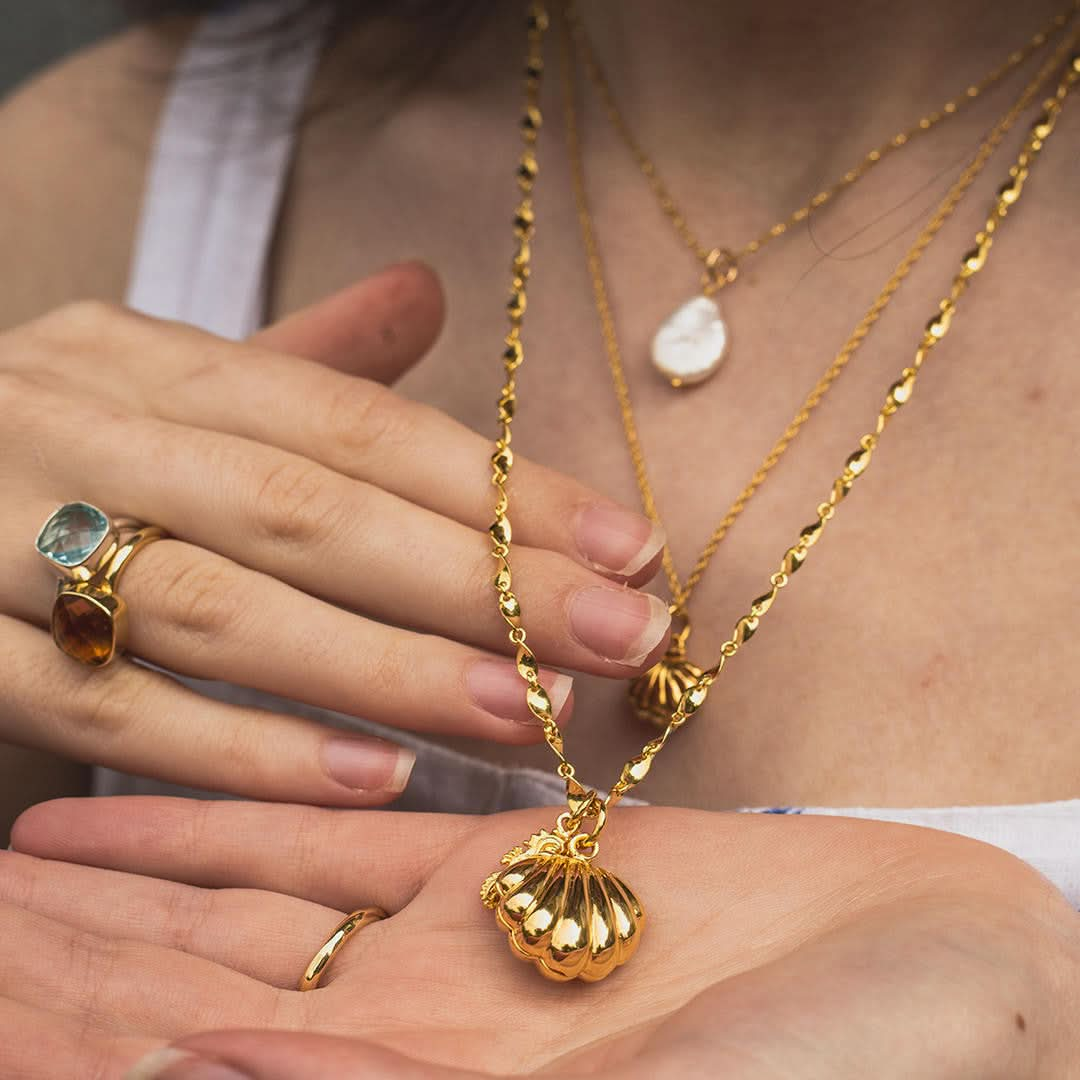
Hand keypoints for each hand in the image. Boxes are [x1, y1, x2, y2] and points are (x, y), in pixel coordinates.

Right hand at [0, 264, 667, 803]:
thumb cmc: (44, 446)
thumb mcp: (159, 383)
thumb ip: (294, 362)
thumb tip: (424, 291)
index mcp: (146, 359)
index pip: (359, 422)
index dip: (503, 487)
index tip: (631, 548)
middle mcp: (75, 427)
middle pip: (311, 509)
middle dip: (479, 581)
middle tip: (620, 638)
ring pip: (220, 610)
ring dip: (389, 671)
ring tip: (530, 714)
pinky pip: (104, 709)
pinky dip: (241, 751)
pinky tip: (370, 778)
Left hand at [3, 797, 1076, 1078]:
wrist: (974, 1003)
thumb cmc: (856, 1079)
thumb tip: (220, 1074)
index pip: (196, 1068)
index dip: (73, 1034)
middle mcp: (418, 1046)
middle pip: (191, 1000)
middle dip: (62, 969)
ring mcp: (466, 954)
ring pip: (257, 908)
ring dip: (138, 875)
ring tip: (14, 851)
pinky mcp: (529, 870)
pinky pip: (369, 838)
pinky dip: (280, 809)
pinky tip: (193, 771)